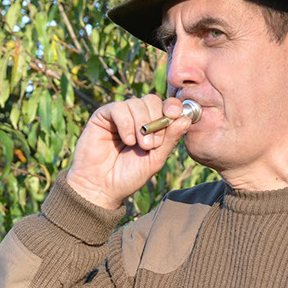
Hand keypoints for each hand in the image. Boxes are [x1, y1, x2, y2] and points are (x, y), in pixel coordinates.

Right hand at [66, 95, 192, 209]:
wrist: (101, 187)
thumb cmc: (129, 176)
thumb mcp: (155, 159)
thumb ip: (170, 139)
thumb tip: (186, 118)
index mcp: (152, 126)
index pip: (165, 105)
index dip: (172, 106)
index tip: (174, 115)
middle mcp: (136, 118)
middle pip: (152, 100)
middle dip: (155, 120)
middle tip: (152, 144)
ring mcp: (119, 116)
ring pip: (136, 103)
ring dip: (141, 124)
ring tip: (138, 145)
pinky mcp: (103, 116)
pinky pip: (118, 108)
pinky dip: (126, 123)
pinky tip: (127, 140)